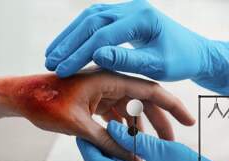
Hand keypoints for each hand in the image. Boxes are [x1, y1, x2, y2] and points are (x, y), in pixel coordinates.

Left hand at [0, 69, 193, 160]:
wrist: (21, 98)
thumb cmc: (44, 102)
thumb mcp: (79, 125)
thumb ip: (107, 142)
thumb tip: (132, 159)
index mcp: (108, 78)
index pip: (149, 91)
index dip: (171, 107)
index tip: (186, 121)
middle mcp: (107, 82)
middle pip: (141, 102)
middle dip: (157, 122)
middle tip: (169, 142)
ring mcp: (99, 92)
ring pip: (127, 110)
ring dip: (137, 128)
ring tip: (148, 147)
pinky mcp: (91, 101)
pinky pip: (112, 115)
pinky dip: (120, 129)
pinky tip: (125, 143)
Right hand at [45, 0, 222, 83]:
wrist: (190, 50)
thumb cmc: (177, 61)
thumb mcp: (156, 65)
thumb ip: (127, 60)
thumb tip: (97, 55)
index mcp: (143, 18)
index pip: (103, 35)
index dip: (80, 54)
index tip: (63, 71)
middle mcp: (132, 7)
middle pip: (91, 22)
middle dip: (68, 44)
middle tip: (51, 63)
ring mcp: (124, 8)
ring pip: (88, 18)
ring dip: (67, 36)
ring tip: (51, 55)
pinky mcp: (119, 14)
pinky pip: (92, 20)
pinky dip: (75, 33)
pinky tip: (63, 46)